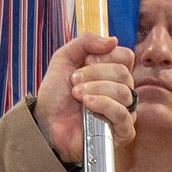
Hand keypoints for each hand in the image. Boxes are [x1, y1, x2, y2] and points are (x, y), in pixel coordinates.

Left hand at [34, 32, 135, 159]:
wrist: (45, 122)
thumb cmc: (56, 94)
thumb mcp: (64, 59)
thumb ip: (85, 42)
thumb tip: (113, 40)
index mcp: (112, 73)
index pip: (125, 57)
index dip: (106, 56)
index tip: (86, 60)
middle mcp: (122, 91)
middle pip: (123, 73)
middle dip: (95, 74)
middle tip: (74, 81)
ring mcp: (124, 112)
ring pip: (123, 92)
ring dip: (96, 89)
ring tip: (76, 95)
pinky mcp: (122, 132)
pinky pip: (124, 115)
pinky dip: (105, 106)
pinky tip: (88, 105)